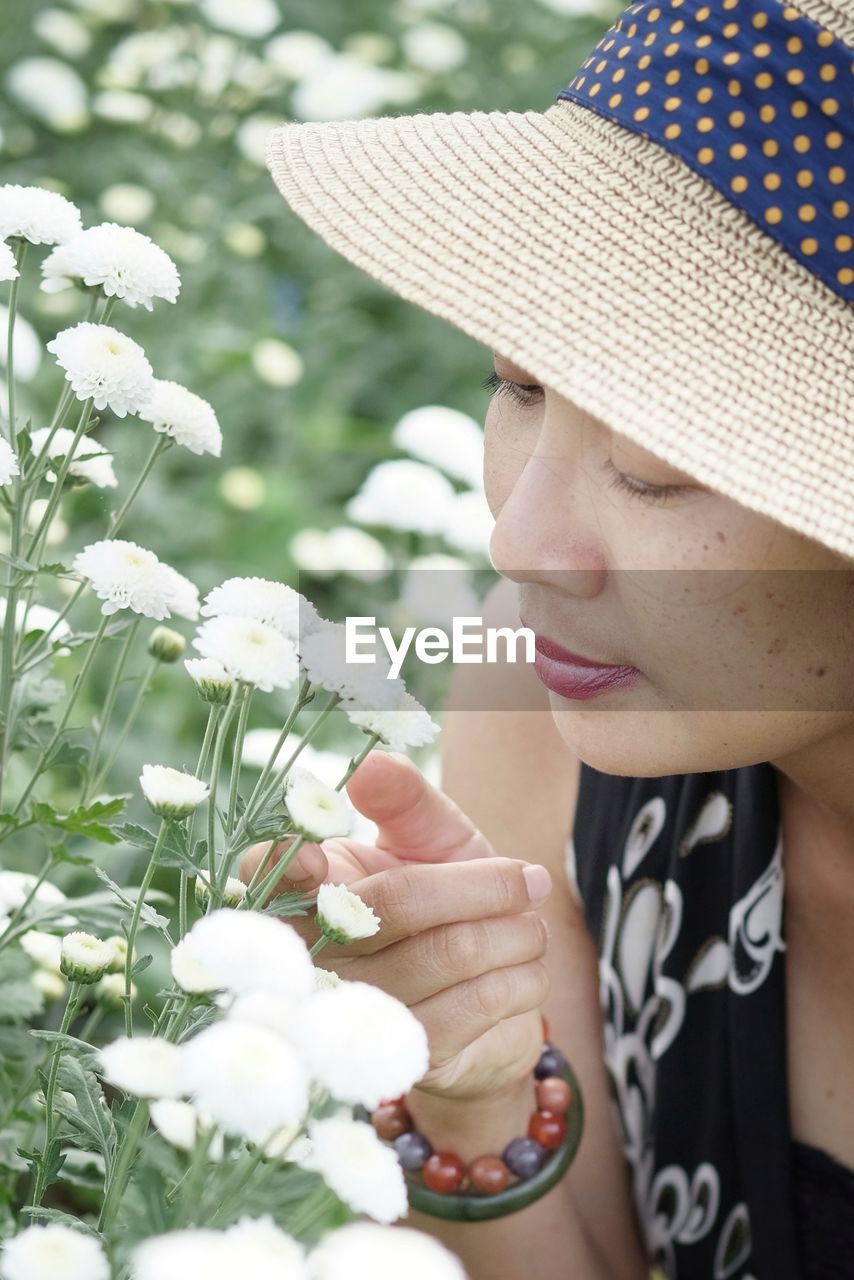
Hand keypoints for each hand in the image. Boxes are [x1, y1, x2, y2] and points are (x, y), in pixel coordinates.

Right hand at [239, 750, 552, 1100]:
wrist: (490, 995)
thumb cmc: (447, 896)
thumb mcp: (432, 837)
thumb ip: (405, 799)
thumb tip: (372, 764)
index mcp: (314, 890)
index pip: (270, 878)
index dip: (284, 869)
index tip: (317, 857)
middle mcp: (321, 955)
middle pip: (398, 905)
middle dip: (482, 885)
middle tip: (533, 878)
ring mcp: (361, 1011)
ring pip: (450, 952)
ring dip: (516, 932)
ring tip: (532, 924)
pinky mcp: (408, 1056)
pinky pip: (480, 1001)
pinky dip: (524, 975)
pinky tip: (527, 967)